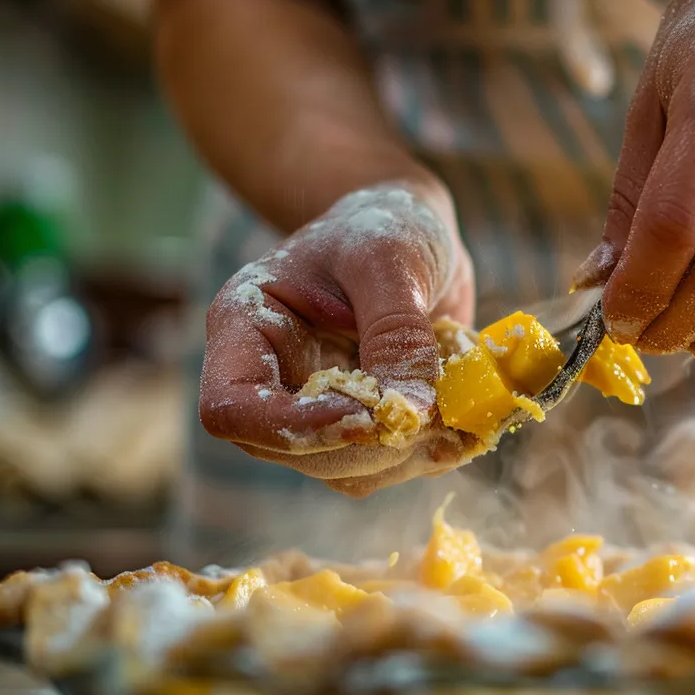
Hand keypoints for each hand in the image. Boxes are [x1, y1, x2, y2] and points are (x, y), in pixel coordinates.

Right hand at [199, 180, 476, 496]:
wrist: (413, 231)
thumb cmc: (384, 224)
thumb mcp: (389, 258)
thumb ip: (396, 332)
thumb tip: (411, 412)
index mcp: (246, 327)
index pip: (230, 408)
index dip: (292, 428)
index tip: (367, 414)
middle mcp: (271, 379)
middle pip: (293, 452)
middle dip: (370, 441)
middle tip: (436, 410)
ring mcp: (316, 409)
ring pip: (346, 471)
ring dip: (407, 454)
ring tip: (456, 407)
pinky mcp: (363, 425)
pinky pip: (388, 464)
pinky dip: (431, 452)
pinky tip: (464, 420)